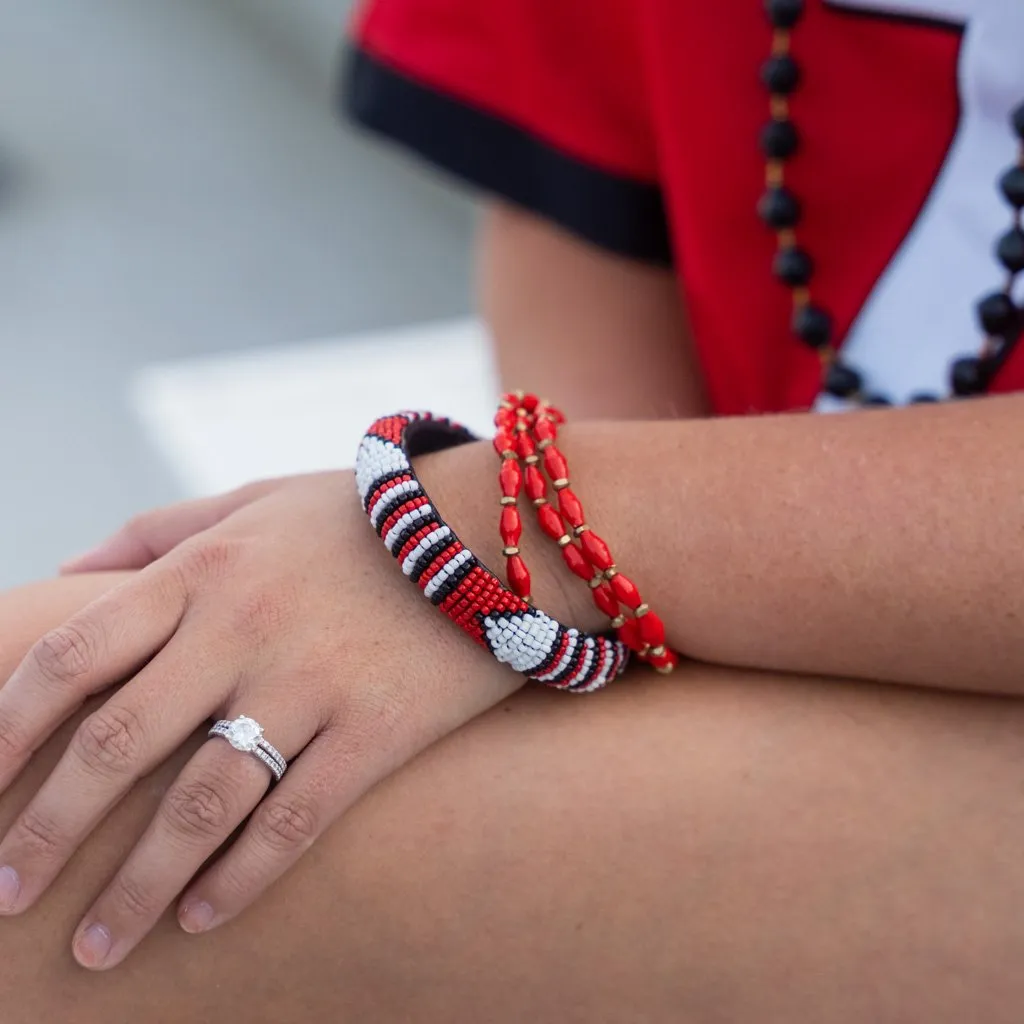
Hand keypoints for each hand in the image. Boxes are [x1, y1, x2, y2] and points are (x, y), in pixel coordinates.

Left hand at [0, 468, 524, 968]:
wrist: (491, 528)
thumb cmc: (359, 517)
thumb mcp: (253, 500)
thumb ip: (155, 530)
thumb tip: (64, 573)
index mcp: (203, 568)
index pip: (72, 655)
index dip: (3, 730)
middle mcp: (243, 627)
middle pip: (116, 745)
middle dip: (47, 831)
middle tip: (4, 895)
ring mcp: (311, 681)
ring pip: (199, 804)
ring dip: (135, 887)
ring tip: (94, 947)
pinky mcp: (376, 729)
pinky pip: (295, 821)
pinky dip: (240, 879)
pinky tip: (203, 920)